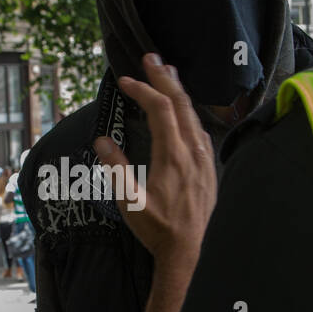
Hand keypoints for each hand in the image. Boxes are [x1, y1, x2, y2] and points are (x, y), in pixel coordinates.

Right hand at [93, 52, 216, 267]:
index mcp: (173, 157)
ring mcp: (205, 161)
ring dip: (179, 93)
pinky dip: (189, 114)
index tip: (125, 81)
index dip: (143, 89)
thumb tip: (102, 141)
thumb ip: (116, 168)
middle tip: (151, 58)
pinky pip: (201, 132)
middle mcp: (193, 153)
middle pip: (181, 104)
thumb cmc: (158, 230)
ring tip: (168, 76)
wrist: (191, 253)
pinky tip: (185, 115)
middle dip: (165, 78)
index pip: (160, 110)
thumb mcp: (129, 202)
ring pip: (194, 116)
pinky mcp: (210, 171)